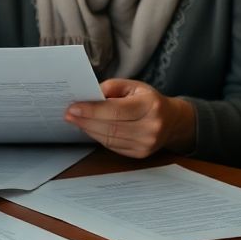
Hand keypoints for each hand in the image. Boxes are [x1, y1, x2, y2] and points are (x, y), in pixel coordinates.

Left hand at [64, 78, 196, 157]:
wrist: (172, 121)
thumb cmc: (148, 100)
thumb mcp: (133, 85)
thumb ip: (111, 87)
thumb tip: (89, 95)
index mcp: (151, 106)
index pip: (116, 110)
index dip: (92, 110)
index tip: (73, 107)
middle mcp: (151, 127)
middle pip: (111, 127)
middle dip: (86, 121)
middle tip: (68, 114)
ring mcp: (147, 144)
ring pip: (109, 139)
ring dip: (89, 130)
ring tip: (75, 121)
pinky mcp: (141, 154)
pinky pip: (113, 146)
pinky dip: (98, 137)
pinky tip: (89, 128)